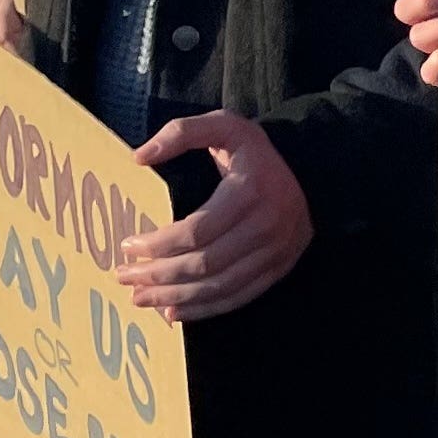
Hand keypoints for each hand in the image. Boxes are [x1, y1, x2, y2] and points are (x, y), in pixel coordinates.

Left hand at [119, 111, 313, 322]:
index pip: (196, 230)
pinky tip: (173, 312)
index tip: (127, 245)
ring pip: (219, 286)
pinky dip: (204, 309)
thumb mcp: (224, 125)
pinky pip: (238, 297)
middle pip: (204, 263)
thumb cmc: (256, 152)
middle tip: (123, 276)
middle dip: (158, 275)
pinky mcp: (279, 269)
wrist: (314, 172)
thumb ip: (181, 133)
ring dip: (175, 297)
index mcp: (249, 192)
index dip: (157, 244)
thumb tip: (139, 157)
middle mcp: (266, 226)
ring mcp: (276, 252)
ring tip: (140, 298)